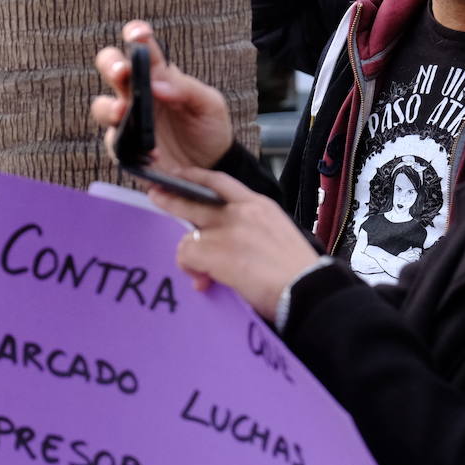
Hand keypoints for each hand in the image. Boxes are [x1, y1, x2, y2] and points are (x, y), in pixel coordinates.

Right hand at [91, 21, 233, 172]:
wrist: (211, 166)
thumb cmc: (209, 128)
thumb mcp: (209, 105)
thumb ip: (187, 89)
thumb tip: (158, 83)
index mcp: (158, 74)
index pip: (141, 47)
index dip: (135, 35)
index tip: (138, 34)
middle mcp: (137, 93)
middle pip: (112, 68)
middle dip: (111, 64)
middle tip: (122, 71)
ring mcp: (128, 120)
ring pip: (102, 106)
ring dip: (108, 106)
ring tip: (122, 112)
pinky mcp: (126, 148)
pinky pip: (114, 143)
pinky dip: (127, 144)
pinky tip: (151, 152)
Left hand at [145, 168, 319, 321]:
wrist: (308, 290)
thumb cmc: (298, 273)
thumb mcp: (277, 237)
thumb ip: (249, 233)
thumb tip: (227, 251)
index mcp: (260, 205)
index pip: (222, 182)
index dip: (196, 177)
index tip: (180, 175)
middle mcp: (242, 211)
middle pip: (194, 198)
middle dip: (170, 198)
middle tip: (155, 195)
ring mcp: (228, 230)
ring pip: (188, 235)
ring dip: (190, 256)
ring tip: (201, 274)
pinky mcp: (217, 251)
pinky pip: (187, 256)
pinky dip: (191, 270)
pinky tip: (205, 281)